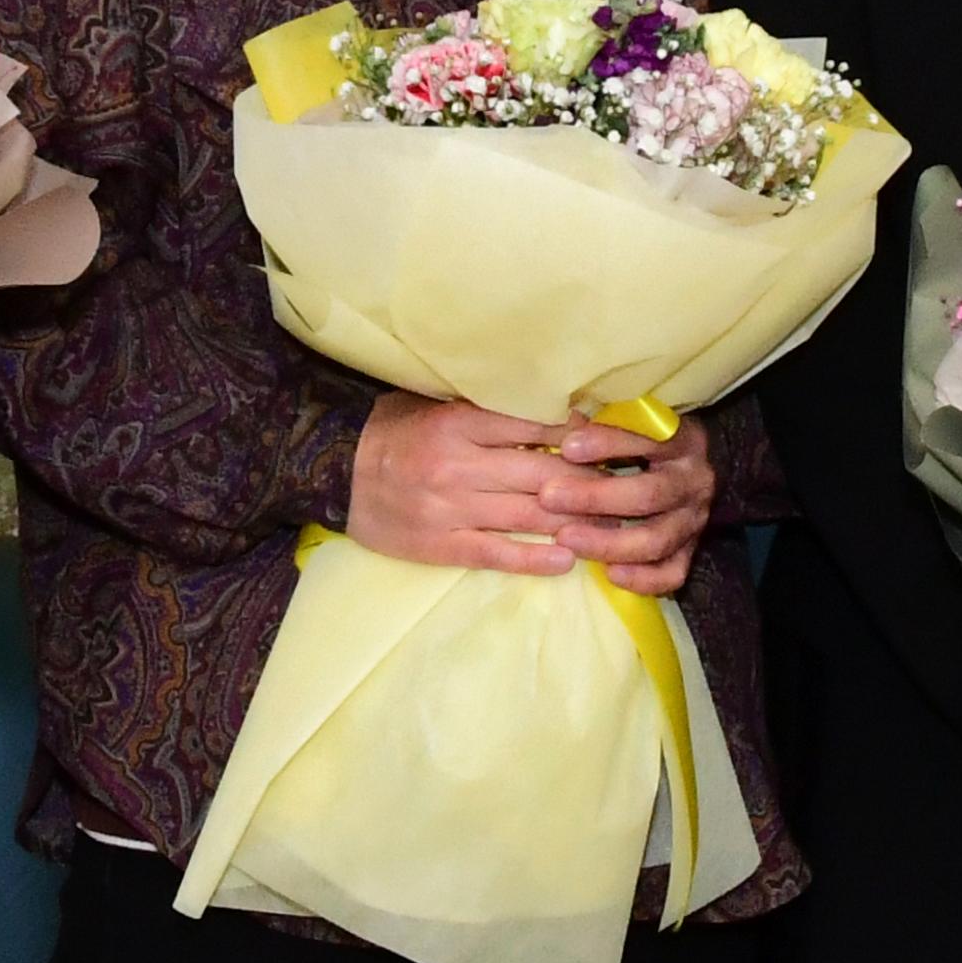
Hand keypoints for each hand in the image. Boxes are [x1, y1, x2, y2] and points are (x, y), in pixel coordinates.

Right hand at [346, 395, 711, 590]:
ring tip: (612, 526)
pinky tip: (569, 559)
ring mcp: (450, 509)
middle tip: (627, 485)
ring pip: (528, 516)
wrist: (334, 471)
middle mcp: (459, 465)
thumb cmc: (395, 430)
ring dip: (575, 521)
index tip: (610, 439)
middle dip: (589, 481)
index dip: (578, 433)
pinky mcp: (441, 544)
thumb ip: (488, 407)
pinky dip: (536, 558)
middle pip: (542, 474)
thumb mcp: (437, 403)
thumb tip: (554, 406)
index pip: (534, 425)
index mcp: (459, 423)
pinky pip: (497, 554)